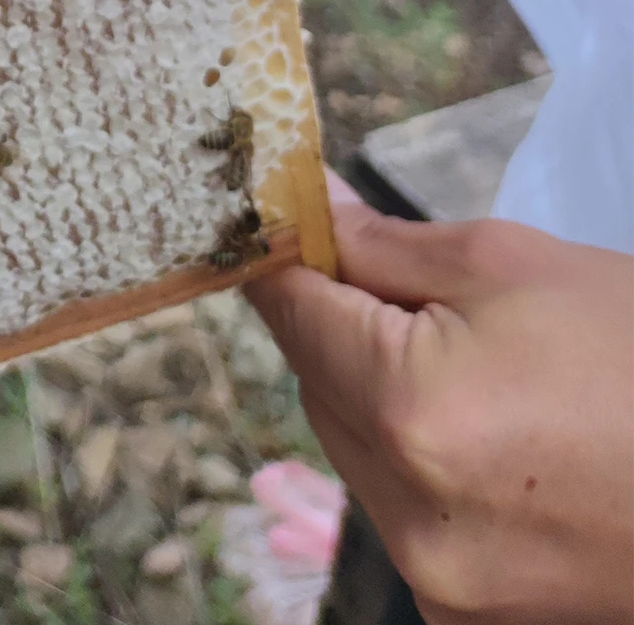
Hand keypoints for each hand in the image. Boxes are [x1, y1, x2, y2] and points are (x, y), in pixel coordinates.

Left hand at [245, 185, 633, 624]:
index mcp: (409, 411)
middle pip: (314, 382)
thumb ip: (382, 245)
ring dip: (377, 398)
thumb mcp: (511, 266)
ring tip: (476, 372)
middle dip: (344, 328)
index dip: (283, 258)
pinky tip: (490, 437)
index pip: (289, 312)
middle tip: (412, 297)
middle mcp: (407, 509)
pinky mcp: (467, 612)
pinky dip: (418, 463)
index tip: (283, 223)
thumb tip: (304, 209)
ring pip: (350, 448)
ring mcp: (438, 573)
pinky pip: (398, 508)